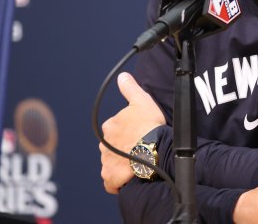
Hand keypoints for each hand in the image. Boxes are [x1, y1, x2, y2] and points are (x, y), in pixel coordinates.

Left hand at [99, 72, 165, 193]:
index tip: (140, 134)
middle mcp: (104, 143)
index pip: (116, 129)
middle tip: (140, 149)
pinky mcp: (110, 176)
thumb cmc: (149, 126)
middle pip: (113, 146)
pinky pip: (111, 180)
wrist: (153, 150)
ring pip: (113, 161)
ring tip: (138, 164)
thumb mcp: (143, 101)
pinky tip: (129, 178)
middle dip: (123, 148)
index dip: (129, 132)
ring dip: (121, 163)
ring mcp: (106, 161)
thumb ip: (130, 88)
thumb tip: (122, 76)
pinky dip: (117, 180)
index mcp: (111, 125)